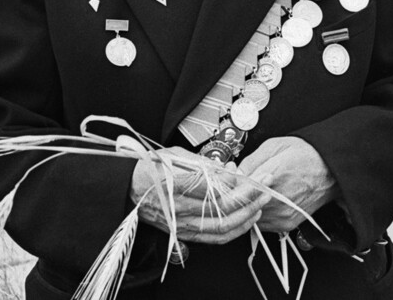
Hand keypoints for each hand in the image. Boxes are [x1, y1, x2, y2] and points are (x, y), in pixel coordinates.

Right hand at [130, 147, 266, 244]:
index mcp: (176, 185)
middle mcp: (179, 208)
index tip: (254, 176)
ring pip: (221, 227)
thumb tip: (227, 169)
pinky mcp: (182, 232)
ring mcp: (181, 223)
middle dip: (249, 199)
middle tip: (265, 188)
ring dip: (245, 217)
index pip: (216, 188)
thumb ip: (203, 163)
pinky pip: (212, 238)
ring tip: (260, 204)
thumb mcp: (174, 155)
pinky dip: (233, 231)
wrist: (127, 189)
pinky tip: (246, 221)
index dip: (239, 184)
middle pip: (223, 208)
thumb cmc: (148, 168)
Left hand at [238, 137, 337, 232]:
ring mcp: (282, 215)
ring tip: (251, 193)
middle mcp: (277, 199)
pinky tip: (263, 201)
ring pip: (249, 217)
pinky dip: (258, 214)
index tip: (225, 179)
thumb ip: (251, 160)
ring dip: (246, 207)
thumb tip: (234, 172)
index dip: (228, 184)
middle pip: (242, 205)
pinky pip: (262, 223)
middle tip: (234, 186)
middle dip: (235, 195)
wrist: (331, 170)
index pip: (238, 188)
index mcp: (273, 176)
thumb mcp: (274, 146)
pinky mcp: (286, 224)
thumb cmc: (307, 156)